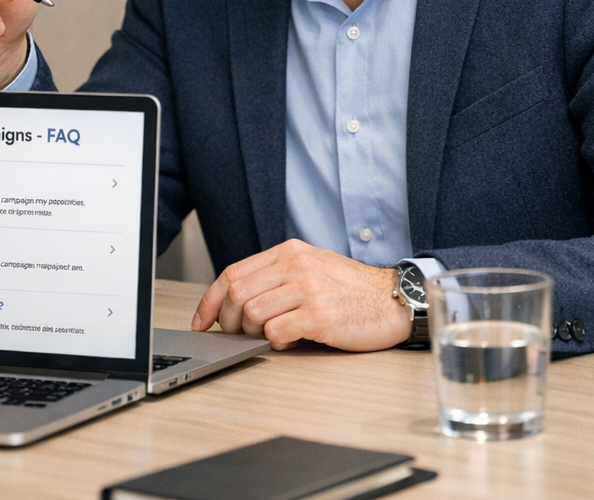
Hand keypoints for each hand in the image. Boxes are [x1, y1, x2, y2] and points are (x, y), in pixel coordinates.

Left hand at [190, 239, 411, 351]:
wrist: (392, 300)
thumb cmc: (351, 289)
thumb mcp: (311, 267)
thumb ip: (276, 277)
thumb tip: (235, 303)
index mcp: (289, 251)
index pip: (233, 272)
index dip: (210, 300)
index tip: (201, 320)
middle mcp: (296, 265)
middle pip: (236, 293)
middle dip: (227, 321)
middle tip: (236, 335)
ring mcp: (308, 288)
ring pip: (252, 313)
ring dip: (252, 333)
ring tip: (270, 335)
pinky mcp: (319, 315)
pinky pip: (276, 332)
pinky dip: (275, 341)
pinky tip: (290, 340)